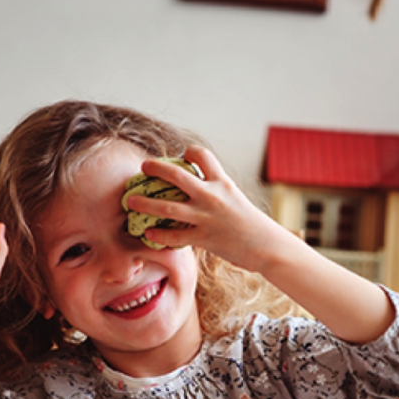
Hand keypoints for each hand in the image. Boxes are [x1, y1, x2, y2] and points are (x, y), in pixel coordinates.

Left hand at [125, 145, 294, 272]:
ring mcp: (206, 217)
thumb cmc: (254, 225)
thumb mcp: (237, 200)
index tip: (180, 156)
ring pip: (167, 207)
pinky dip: (159, 235)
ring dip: (145, 203)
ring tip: (130, 201)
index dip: (188, 152)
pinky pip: (175, 235)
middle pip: (176, 176)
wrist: (268, 246)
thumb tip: (201, 192)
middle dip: (155, 169)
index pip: (201, 155)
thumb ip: (218, 193)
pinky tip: (147, 234)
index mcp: (222, 182)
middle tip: (143, 168)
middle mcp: (212, 195)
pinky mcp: (204, 238)